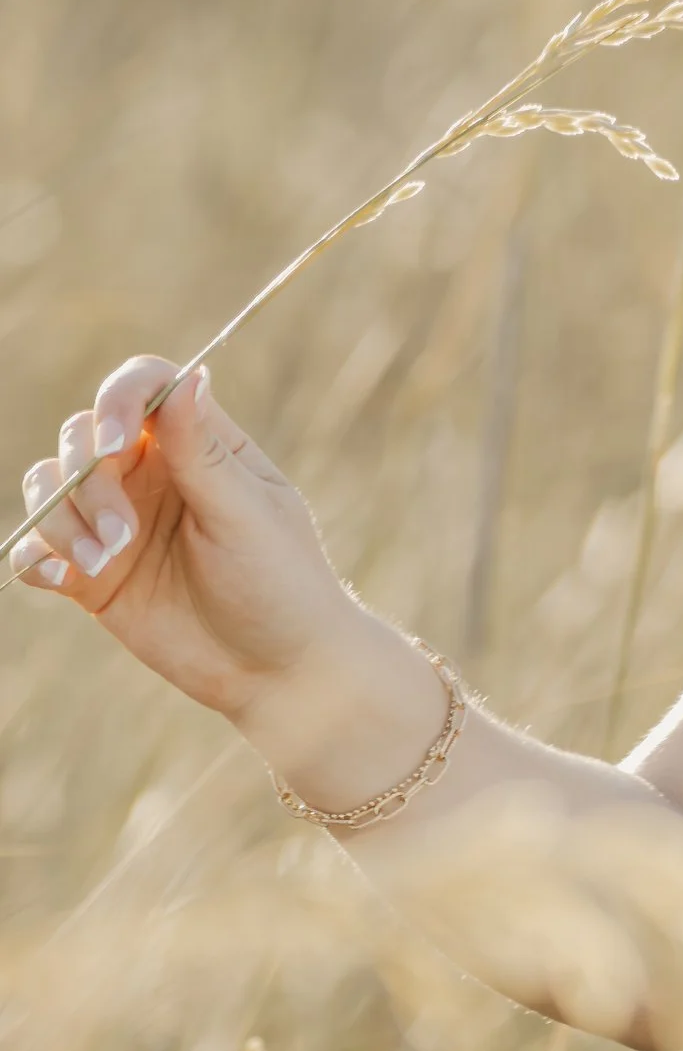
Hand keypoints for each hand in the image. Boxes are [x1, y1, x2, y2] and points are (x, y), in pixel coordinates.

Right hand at [11, 356, 373, 733]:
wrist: (274, 672)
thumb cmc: (280, 584)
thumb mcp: (245, 516)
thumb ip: (202, 453)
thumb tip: (187, 378)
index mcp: (199, 444)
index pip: (144, 386)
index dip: (118, 399)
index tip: (115, 442)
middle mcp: (151, 473)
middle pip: (82, 434)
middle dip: (87, 478)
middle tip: (123, 535)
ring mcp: (116, 521)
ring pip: (49, 486)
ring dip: (62, 521)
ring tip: (105, 564)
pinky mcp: (91, 573)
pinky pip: (35, 547)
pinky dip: (34, 556)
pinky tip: (60, 579)